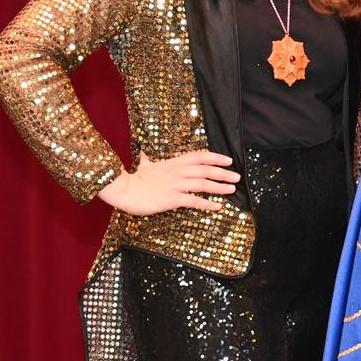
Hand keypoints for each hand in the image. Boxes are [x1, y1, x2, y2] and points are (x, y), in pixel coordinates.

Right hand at [97, 151, 237, 216]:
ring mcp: (176, 185)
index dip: (216, 157)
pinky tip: (218, 206)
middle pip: (206, 170)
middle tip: (237, 176)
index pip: (199, 156)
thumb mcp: (143, 165)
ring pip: (203, 184)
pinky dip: (207, 204)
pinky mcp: (172, 199)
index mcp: (173, 163)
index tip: (228, 160)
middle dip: (223, 173)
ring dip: (219, 187)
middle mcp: (177, 172)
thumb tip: (143, 153)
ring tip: (232, 189)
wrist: (124, 190)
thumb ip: (146, 160)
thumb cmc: (133, 179)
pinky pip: (194, 201)